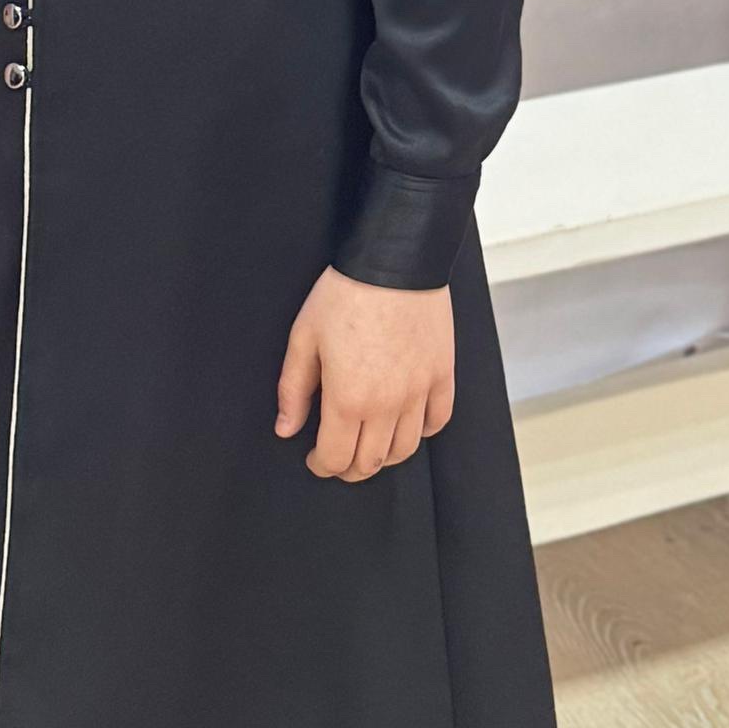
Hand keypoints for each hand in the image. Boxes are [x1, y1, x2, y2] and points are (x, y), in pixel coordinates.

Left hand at [276, 269, 456, 481]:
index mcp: (347, 399)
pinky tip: (407, 422)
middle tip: (338, 456)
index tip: (314, 458)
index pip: (335, 458)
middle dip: (350, 468)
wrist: (395, 259)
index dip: (321, 466)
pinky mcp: (442, 374)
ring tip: (370, 444)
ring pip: (405, 449)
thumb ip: (293, 389)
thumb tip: (286, 429)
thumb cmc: (344, 295)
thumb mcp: (304, 337)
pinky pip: (438, 420)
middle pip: (370, 462)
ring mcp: (419, 391)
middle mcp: (387, 405)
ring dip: (384, 457)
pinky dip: (422, 431)